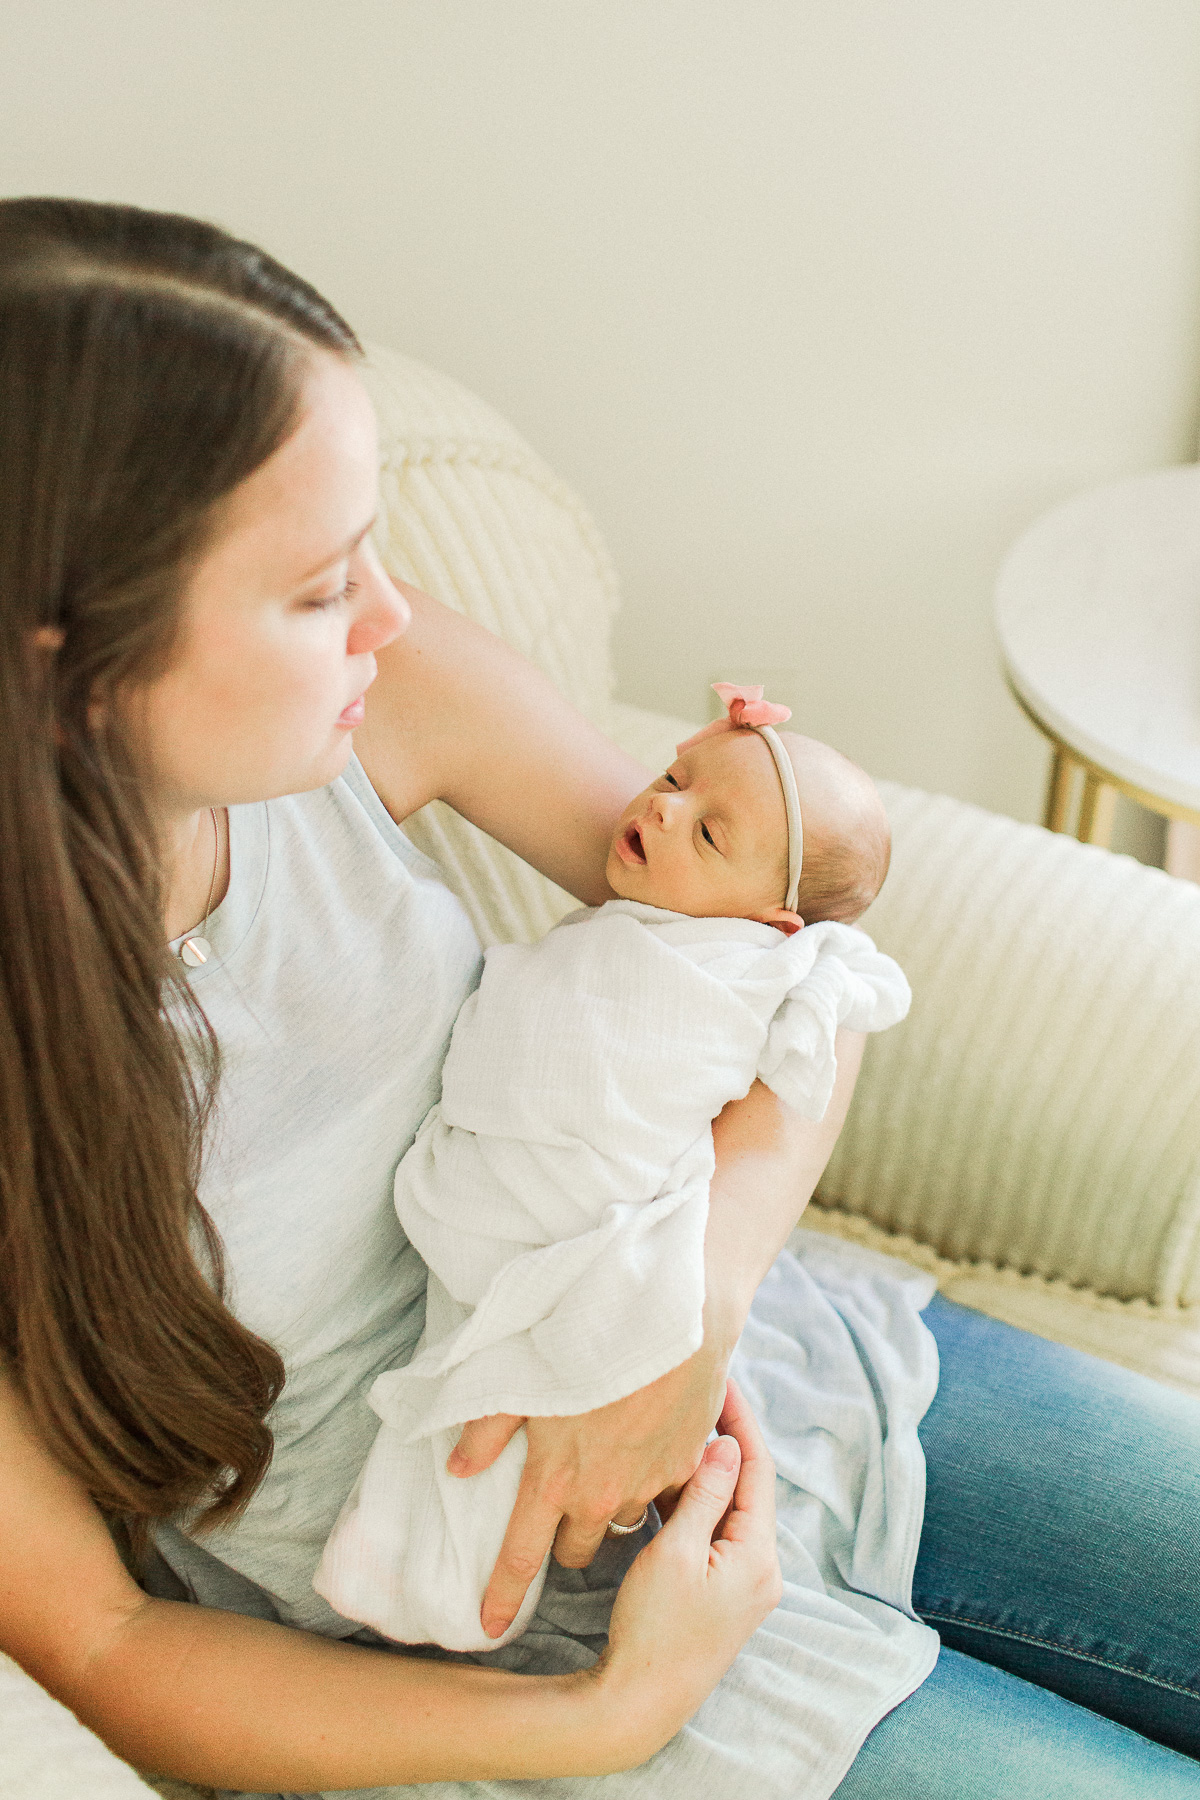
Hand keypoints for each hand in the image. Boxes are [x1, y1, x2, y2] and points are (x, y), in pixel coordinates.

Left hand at [450, 1324, 735, 1639]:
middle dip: (565, 1539)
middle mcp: (601, 1495)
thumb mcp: (521, 1378)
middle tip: (560, 1506)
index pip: (521, 1559)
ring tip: (606, 1475)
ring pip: (621, 1523)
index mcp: (554, 1480)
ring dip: (609, 1510)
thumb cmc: (587, 1341)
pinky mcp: (685, 1466)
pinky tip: (648, 1454)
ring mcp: (647, 1484)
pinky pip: (664, 1495)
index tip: (489, 1626)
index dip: (502, 1596)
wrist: (669, 1321)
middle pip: (577, 1550)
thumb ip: (486, 1430)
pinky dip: (653, 1484)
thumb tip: (458, 1468)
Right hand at [592, 1380, 782, 1760]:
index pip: (756, 1468)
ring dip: (704, 1470)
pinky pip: (713, 1530)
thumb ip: (704, 1496)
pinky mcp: (720, 1591)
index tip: (719, 1381)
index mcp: (758, 1554)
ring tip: (675, 1424)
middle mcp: (760, 1566)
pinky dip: (694, 1502)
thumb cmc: (655, 1629)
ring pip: (726, 1506)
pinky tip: (667, 1477)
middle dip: (721, 1438)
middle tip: (695, 1393)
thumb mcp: (675, 1553)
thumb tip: (726, 1444)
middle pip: (745, 1484)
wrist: (641, 1702)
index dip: (738, 1421)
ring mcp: (741, 1581)